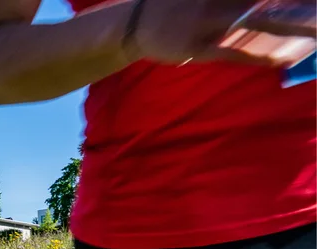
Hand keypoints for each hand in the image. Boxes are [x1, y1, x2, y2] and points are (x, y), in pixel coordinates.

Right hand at [132, 0, 310, 66]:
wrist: (131, 23)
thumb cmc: (174, 4)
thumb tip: (267, 5)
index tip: (311, 2)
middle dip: (297, 4)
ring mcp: (205, 20)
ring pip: (256, 22)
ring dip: (289, 27)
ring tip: (316, 33)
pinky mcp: (195, 46)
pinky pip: (233, 52)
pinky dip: (258, 56)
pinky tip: (281, 60)